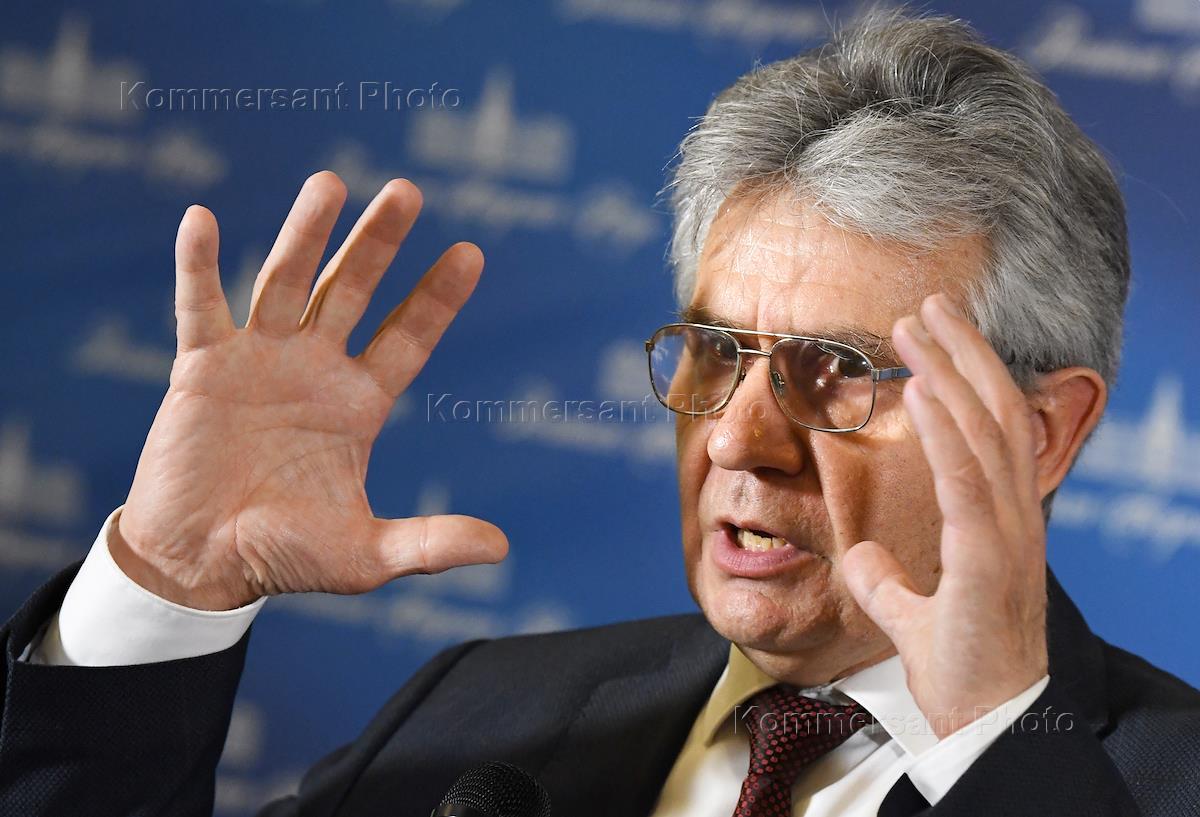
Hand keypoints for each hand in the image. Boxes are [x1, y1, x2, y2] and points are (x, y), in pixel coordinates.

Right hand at [110, 171, 507, 610]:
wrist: (202, 566)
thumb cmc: (285, 557)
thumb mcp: (365, 556)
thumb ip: (430, 544)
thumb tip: (502, 547)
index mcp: (359, 403)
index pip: (408, 337)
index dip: (437, 298)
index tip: (470, 253)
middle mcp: (314, 369)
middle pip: (353, 291)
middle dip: (377, 244)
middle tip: (408, 191)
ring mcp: (259, 361)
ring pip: (286, 283)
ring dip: (305, 235)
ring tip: (331, 183)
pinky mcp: (202, 369)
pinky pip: (200, 308)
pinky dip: (199, 267)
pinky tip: (203, 220)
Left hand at [842, 292, 1047, 738]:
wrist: (987, 726)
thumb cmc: (959, 672)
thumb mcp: (910, 614)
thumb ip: (889, 580)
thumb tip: (863, 555)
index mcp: (996, 523)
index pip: (987, 431)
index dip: (964, 378)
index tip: (932, 337)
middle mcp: (1010, 517)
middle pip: (993, 414)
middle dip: (962, 353)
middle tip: (927, 305)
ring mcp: (1005, 535)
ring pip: (984, 433)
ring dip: (951, 372)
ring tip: (917, 324)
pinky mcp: (987, 560)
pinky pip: (965, 482)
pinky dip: (944, 432)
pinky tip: (917, 391)